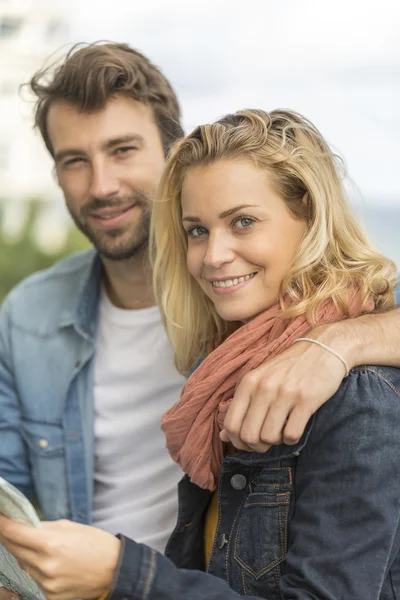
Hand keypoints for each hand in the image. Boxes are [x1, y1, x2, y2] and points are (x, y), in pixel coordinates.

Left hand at [0, 516, 120, 599]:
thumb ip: (45, 527)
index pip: (15, 533)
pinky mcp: (50, 595)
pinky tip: (48, 562)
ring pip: (23, 564)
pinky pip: (34, 578)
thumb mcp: (71, 526)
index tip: (0, 516)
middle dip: (10, 537)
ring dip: (24, 553)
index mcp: (51, 543)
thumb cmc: (96, 543)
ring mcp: (46, 583)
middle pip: (14, 549)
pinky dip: (36, 568)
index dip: (3, 523)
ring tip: (37, 546)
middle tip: (10, 528)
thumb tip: (25, 525)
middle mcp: (45, 565)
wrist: (114, 570)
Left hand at [221, 324, 351, 451]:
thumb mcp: (260, 380)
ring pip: (269, 438)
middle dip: (257, 446)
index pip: (231, 424)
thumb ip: (241, 406)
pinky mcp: (306, 400)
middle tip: (267, 441)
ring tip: (282, 431)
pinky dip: (292, 439)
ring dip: (276, 442)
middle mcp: (264, 387)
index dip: (237, 441)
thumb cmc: (290, 368)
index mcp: (249, 382)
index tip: (248, 443)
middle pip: (249, 436)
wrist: (324, 348)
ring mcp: (285, 394)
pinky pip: (291, 435)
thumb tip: (222, 436)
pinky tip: (296, 427)